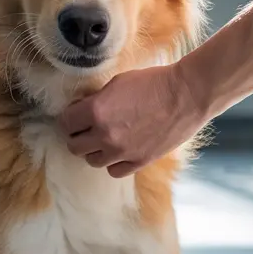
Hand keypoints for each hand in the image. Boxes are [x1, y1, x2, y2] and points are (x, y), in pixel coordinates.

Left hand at [58, 63, 209, 177]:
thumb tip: (83, 109)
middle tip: (86, 128)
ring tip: (104, 140)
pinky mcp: (139, 162)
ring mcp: (122, 152)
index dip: (70, 118)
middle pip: (74, 146)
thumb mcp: (117, 83)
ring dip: (94, 150)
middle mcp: (104, 135)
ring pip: (92, 161)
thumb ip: (96, 100)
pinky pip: (114, 171)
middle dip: (78, 135)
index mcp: (96, 111)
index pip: (65, 123)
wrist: (186, 95)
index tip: (76, 115)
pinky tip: (120, 151)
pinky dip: (113, 162)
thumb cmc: (153, 82)